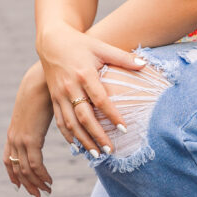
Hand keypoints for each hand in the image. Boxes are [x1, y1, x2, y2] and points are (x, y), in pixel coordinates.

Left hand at [4, 61, 53, 196]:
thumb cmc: (42, 92)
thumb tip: (44, 122)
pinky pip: (35, 164)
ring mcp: (21, 140)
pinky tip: (50, 181)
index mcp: (14, 132)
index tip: (20, 185)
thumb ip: (38, 120)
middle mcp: (14, 138)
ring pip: (26, 170)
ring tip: (46, 191)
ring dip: (36, 183)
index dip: (13, 174)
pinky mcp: (31, 139)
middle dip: (27, 184)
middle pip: (17, 169)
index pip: (8, 159)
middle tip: (37, 195)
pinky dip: (42, 176)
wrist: (40, 81)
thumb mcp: (36, 110)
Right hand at [37, 24, 146, 154]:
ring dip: (83, 140)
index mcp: (84, 74)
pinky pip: (60, 121)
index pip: (100, 99)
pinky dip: (68, 136)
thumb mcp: (101, 47)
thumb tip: (145, 64)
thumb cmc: (81, 44)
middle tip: (110, 150)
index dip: (112, 115)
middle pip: (84, 117)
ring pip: (70, 123)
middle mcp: (70, 87)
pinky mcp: (54, 99)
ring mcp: (59, 95)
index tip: (124, 129)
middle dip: (97, 136)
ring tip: (96, 154)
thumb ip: (123, 57)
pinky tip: (78, 146)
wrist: (52, 41)